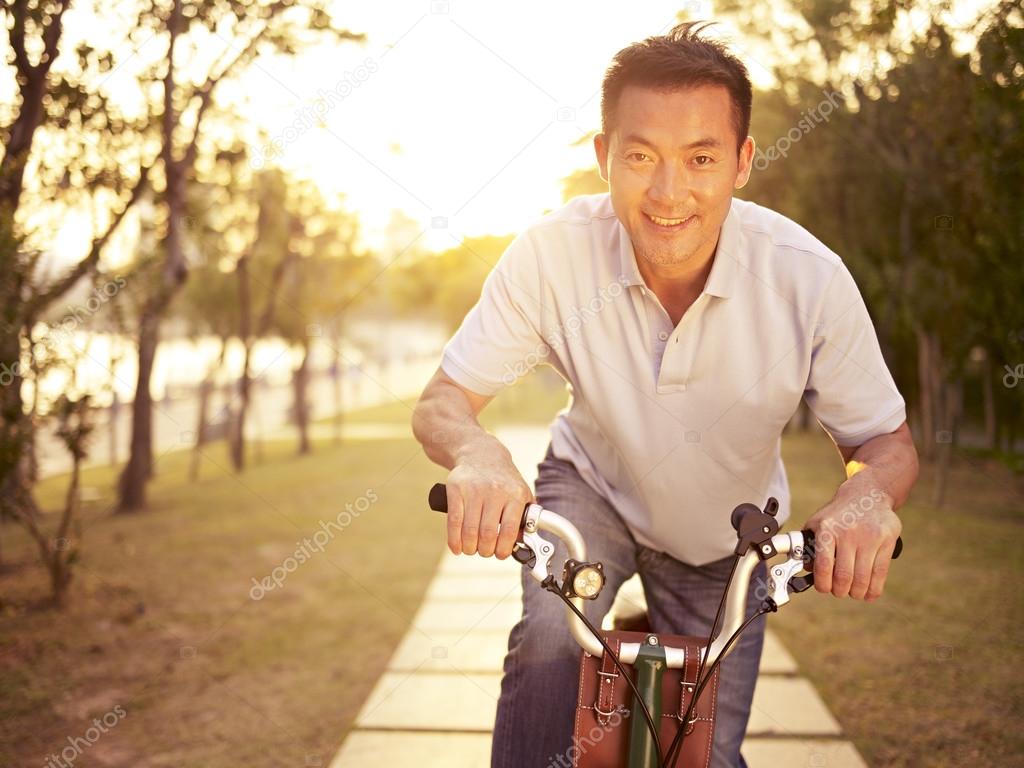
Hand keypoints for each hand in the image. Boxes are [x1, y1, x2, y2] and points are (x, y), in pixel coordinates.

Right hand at [444, 440, 533, 558]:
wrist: (480, 453)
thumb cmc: (503, 480)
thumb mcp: (521, 493)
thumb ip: (525, 517)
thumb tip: (525, 544)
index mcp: (514, 495)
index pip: (508, 530)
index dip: (503, 549)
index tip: (500, 554)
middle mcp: (495, 491)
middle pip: (487, 534)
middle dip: (485, 551)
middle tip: (484, 552)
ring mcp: (474, 490)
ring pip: (469, 530)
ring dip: (470, 548)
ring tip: (472, 549)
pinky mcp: (456, 489)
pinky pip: (454, 521)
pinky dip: (454, 539)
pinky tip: (457, 547)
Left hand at [803, 488, 901, 600]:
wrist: (867, 494)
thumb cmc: (839, 513)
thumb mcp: (818, 523)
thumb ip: (810, 545)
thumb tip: (806, 569)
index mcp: (827, 530)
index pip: (823, 566)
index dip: (823, 584)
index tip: (824, 588)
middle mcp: (848, 533)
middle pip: (844, 577)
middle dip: (840, 591)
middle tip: (839, 591)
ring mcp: (869, 537)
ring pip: (863, 578)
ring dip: (856, 593)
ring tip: (853, 592)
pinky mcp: (887, 540)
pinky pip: (880, 572)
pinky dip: (874, 589)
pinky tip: (869, 593)